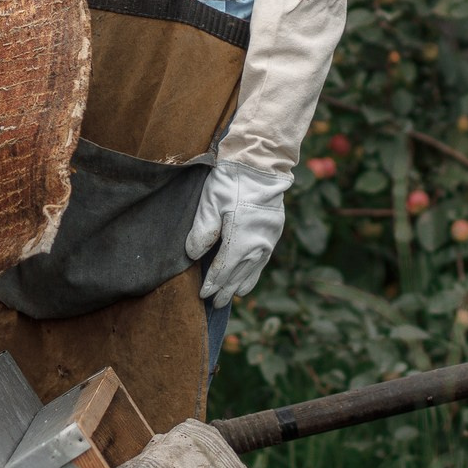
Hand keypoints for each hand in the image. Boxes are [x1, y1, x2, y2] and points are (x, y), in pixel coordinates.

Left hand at [184, 158, 288, 301]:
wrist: (261, 164)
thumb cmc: (232, 182)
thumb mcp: (210, 203)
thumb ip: (202, 231)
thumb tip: (193, 255)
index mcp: (241, 241)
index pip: (223, 269)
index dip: (212, 283)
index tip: (203, 295)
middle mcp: (258, 246)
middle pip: (239, 275)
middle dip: (226, 289)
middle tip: (216, 303)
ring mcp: (269, 240)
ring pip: (254, 270)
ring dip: (242, 284)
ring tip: (232, 295)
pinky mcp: (275, 232)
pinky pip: (263, 260)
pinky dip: (255, 271)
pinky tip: (250, 275)